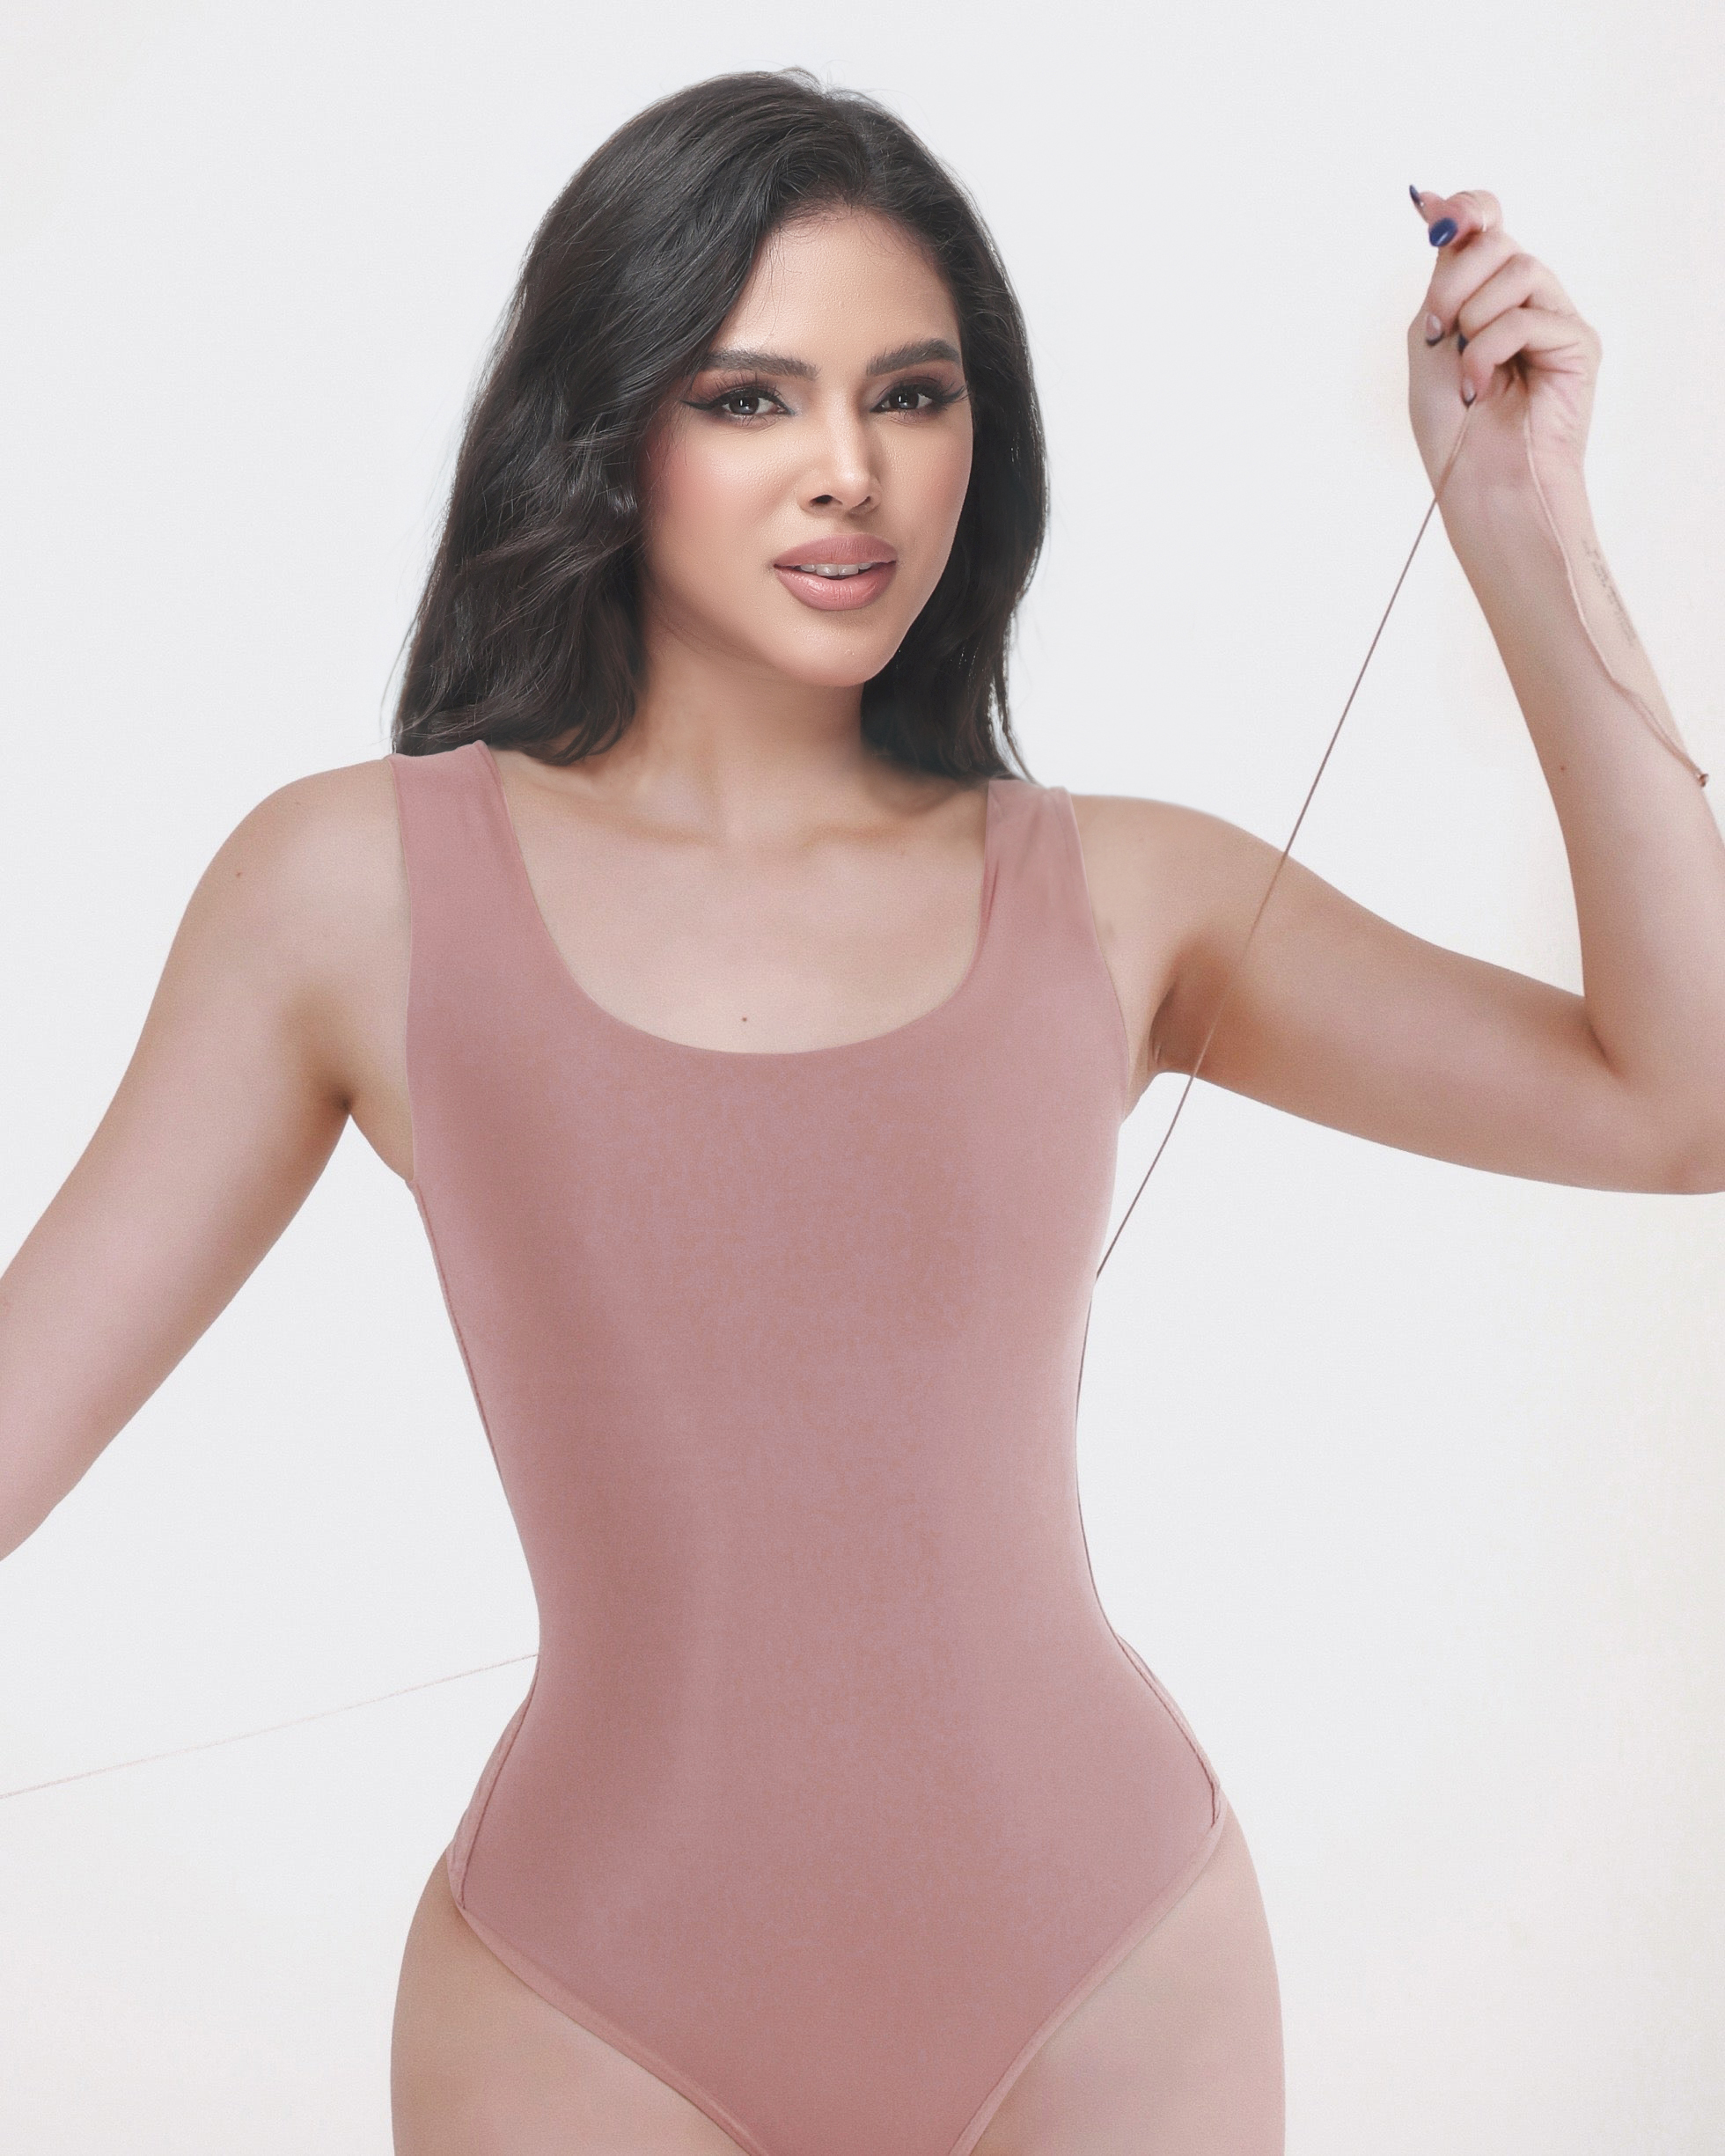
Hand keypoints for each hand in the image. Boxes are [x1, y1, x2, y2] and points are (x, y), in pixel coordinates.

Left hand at [1406, 188, 1599, 499]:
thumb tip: (1435, 202)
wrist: (1480, 482)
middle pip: (1497, 242)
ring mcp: (1554, 318)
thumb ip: (1441, 274)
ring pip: (1517, 270)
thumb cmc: (1452, 426)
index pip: (1488, 223)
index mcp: (1486, 294)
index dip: (1465, 210)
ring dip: (1472, 320)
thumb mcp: (1430, 338)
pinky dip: (1489, 351)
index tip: (1435, 218)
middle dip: (1453, 283)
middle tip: (1438, 332)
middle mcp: (1524, 299)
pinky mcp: (1577, 342)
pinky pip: (1527, 317)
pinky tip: (1481, 387)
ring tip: (1464, 370)